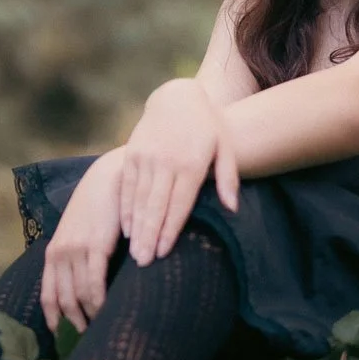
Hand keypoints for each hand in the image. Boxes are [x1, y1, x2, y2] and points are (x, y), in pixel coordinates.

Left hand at [40, 150, 125, 333]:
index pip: (48, 295)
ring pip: (79, 296)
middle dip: (75, 322)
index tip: (62, 335)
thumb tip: (82, 286)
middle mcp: (59, 253)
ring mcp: (75, 250)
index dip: (54, 318)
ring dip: (89, 315)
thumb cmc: (98, 208)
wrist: (109, 179)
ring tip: (101, 327)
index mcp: (53, 253)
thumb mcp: (79, 233)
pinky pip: (94, 283)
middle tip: (88, 336)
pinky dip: (100, 301)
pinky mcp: (95, 246)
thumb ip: (76, 257)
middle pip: (64, 300)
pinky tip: (107, 310)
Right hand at [120, 79, 238, 266]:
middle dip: (150, 236)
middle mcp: (165, 161)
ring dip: (137, 228)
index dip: (171, 229)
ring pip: (139, 199)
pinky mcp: (131, 154)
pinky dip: (125, 209)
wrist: (177, 97)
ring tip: (136, 253)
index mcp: (190, 162)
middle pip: (155, 205)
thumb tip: (233, 208)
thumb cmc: (208, 127)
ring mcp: (145, 157)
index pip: (179, 203)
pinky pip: (126, 187)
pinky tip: (126, 230)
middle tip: (145, 263)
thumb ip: (228, 178)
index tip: (165, 252)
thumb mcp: (225, 147)